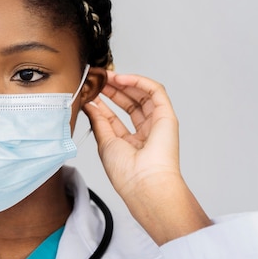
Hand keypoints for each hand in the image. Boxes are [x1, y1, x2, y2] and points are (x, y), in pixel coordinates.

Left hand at [83, 72, 209, 243]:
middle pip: (129, 103)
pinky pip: (155, 91)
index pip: (115, 116)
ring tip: (108, 76)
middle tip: (99, 78)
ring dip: (125, 83)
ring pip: (142, 95)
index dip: (103, 102)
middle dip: (113, 89)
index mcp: (130, 142)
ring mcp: (157, 123)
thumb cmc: (126, 172)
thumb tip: (90, 104)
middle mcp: (145, 132)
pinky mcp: (167, 116)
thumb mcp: (105, 142)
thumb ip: (98, 121)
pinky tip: (123, 79)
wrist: (144, 182)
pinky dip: (139, 82)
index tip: (91, 90)